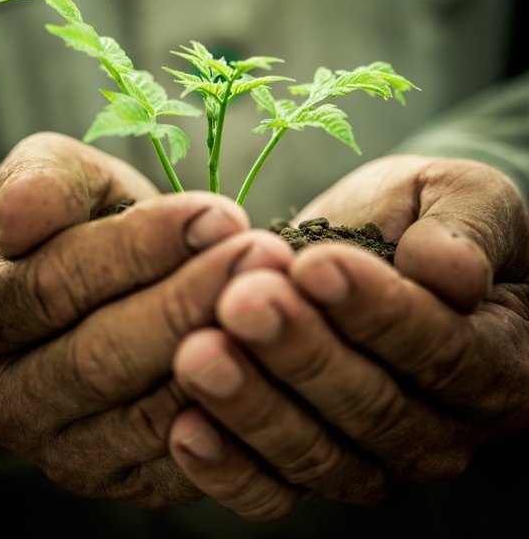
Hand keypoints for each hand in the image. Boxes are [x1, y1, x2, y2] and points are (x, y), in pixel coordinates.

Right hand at [0, 131, 292, 506]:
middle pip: (100, 359)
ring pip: (144, 418)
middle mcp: (1, 397)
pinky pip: (179, 463)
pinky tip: (273, 363)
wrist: (86, 284)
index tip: (218, 214)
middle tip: (264, 255)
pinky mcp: (117, 479)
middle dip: (191, 302)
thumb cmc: (72, 218)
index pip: (55, 284)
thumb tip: (27, 214)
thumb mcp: (51, 175)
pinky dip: (230, 419)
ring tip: (281, 298)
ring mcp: (56, 449)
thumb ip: (42, 183)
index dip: (142, 248)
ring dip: (223, 357)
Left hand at [169, 155, 528, 520]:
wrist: (386, 237)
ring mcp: (379, 453)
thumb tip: (452, 273)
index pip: (441, 348)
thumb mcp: (464, 195)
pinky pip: (277, 486)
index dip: (377, 312)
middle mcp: (444, 423)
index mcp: (498, 358)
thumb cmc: (433, 213)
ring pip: (320, 452)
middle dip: (301, 353)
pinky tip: (185, 428)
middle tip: (242, 303)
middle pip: (374, 406)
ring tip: (197, 353)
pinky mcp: (318, 460)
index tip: (316, 266)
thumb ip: (468, 229)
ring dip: (254, 406)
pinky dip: (230, 467)